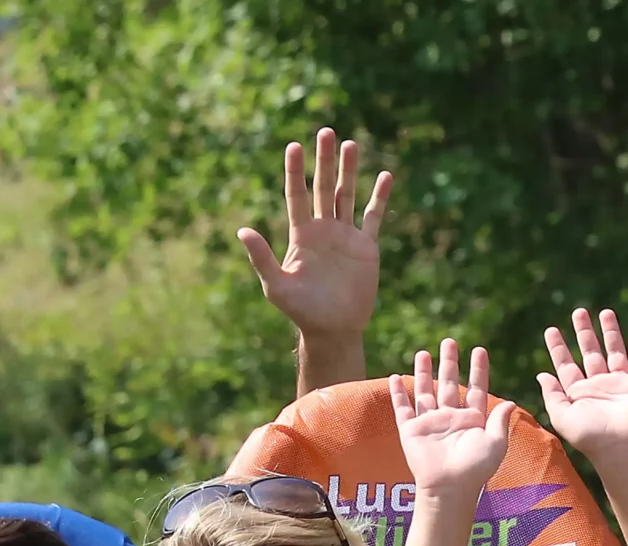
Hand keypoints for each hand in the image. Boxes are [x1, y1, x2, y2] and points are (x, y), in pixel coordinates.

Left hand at [238, 128, 392, 341]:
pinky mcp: (366, 247)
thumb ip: (261, 257)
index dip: (295, 171)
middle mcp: (323, 230)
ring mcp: (345, 236)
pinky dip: (379, 197)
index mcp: (301, 235)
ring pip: (347, 195)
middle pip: (323, 187)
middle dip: (324, 160)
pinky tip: (385, 176)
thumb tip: (242, 231)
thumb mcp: (277, 286)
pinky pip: (374, 216)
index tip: (294, 146)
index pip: (297, 195)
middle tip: (326, 132)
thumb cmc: (302, 312)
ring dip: (349, 171)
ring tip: (351, 144)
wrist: (333, 330)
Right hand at [389, 341, 513, 502]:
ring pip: (425, 391)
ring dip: (423, 372)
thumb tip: (510, 402)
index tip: (480, 350)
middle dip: (449, 363)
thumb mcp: (496, 443)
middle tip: (449, 342)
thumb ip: (501, 421)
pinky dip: (398, 393)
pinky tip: (395, 377)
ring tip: (423, 352)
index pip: (476, 388)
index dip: (478, 370)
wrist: (449, 487)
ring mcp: (430, 424)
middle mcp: (450, 418)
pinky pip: (402, 408)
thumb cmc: (475, 469)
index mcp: (471, 420)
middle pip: (449, 384)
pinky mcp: (411, 431)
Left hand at [537, 308, 627, 463]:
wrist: (619, 448)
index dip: (558, 347)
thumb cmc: (589, 437)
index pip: (566, 365)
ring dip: (610, 332)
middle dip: (584, 332)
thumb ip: (551, 395)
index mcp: (578, 393)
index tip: (551, 330)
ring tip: (605, 312)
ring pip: (614, 351)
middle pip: (590, 352)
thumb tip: (541, 374)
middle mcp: (598, 386)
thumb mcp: (561, 416)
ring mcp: (619, 385)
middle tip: (578, 312)